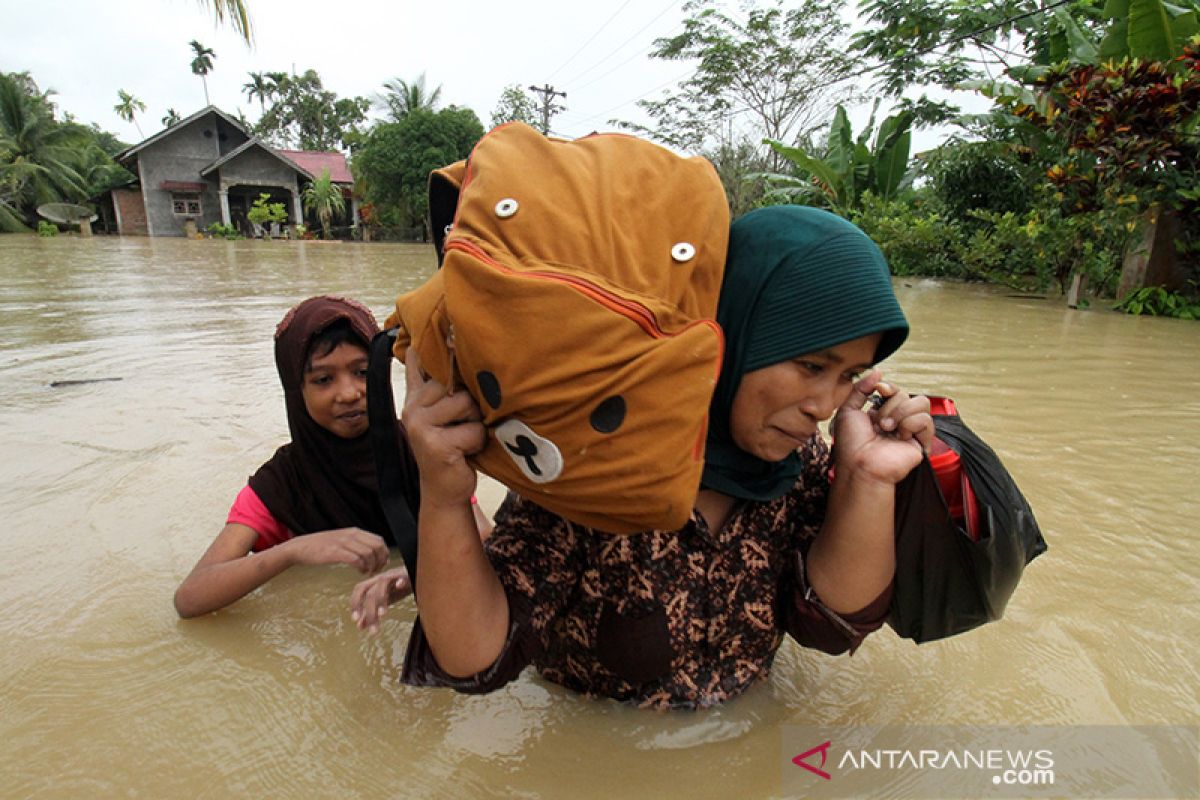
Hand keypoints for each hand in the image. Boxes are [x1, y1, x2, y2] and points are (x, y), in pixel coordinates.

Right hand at [280, 527, 388, 573]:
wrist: (300, 547)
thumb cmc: (321, 547)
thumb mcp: (341, 540)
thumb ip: (356, 543)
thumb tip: (372, 553)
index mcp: (354, 531)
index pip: (378, 540)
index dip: (384, 553)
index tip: (381, 563)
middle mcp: (351, 535)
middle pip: (377, 547)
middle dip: (380, 561)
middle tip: (375, 570)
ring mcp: (343, 543)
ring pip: (368, 554)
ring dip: (371, 566)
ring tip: (366, 572)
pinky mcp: (335, 552)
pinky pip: (356, 559)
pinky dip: (361, 567)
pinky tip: (359, 571)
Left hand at [350, 566, 411, 632]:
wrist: (417, 572)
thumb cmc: (401, 586)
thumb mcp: (386, 600)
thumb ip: (373, 612)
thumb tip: (359, 625)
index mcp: (375, 583)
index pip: (359, 589)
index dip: (355, 603)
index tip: (355, 620)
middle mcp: (383, 578)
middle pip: (370, 591)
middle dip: (368, 610)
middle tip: (372, 627)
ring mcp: (395, 575)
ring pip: (382, 584)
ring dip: (381, 599)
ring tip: (383, 614)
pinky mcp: (408, 573)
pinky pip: (404, 575)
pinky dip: (401, 580)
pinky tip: (400, 586)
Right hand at [401, 348, 486, 505]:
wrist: (444, 490)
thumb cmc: (450, 447)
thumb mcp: (439, 412)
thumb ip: (431, 382)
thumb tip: (419, 347)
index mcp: (415, 396)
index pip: (421, 362)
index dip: (430, 347)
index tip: (434, 331)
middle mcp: (412, 407)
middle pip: (456, 383)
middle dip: (471, 403)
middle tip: (464, 424)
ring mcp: (420, 426)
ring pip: (467, 404)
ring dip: (476, 424)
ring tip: (465, 438)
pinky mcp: (435, 445)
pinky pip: (474, 431)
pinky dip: (478, 443)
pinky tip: (466, 453)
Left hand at [831, 370, 932, 484]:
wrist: (860, 465)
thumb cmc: (851, 444)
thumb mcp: (847, 410)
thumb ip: (860, 388)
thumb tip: (878, 371)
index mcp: (881, 414)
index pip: (895, 390)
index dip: (889, 387)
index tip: (880, 389)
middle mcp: (897, 421)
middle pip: (906, 395)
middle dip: (890, 406)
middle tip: (879, 424)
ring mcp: (910, 430)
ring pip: (921, 403)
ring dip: (901, 413)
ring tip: (888, 429)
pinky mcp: (922, 441)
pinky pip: (926, 420)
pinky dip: (911, 424)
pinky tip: (900, 436)